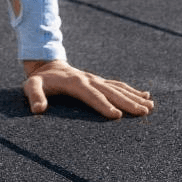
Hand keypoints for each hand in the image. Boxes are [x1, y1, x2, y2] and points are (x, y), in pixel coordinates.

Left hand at [21, 60, 153, 118]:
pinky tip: (145, 96)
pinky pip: (118, 85)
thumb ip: (34, 96)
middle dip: (128, 102)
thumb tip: (38, 109)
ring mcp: (96, 79)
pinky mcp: (99, 81)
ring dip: (135, 97)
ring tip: (150, 106)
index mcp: (75, 82)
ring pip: (119, 88)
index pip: (91, 95)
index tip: (116, 116)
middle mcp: (89, 79)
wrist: (47, 65)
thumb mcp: (31, 86)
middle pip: (111, 92)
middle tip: (144, 112)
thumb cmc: (39, 80)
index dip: (103, 105)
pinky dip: (133, 90)